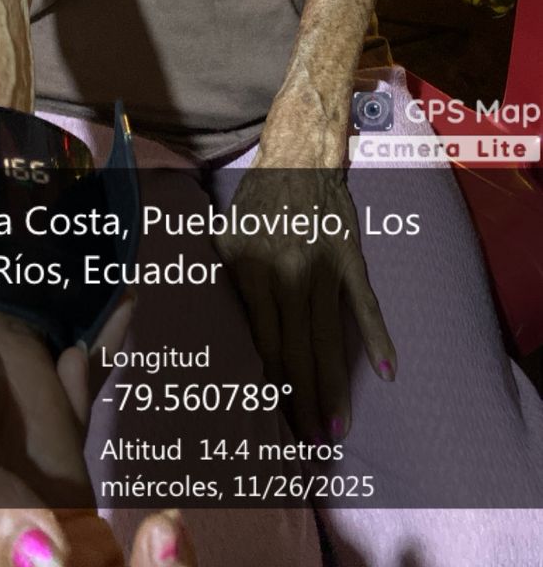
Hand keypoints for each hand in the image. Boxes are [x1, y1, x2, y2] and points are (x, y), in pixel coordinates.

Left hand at [214, 160, 396, 442]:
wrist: (298, 157)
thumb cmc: (254, 203)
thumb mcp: (223, 239)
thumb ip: (223, 284)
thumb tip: (212, 332)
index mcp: (249, 272)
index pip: (262, 343)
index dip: (271, 385)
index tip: (274, 421)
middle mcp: (285, 273)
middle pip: (296, 350)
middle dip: (303, 401)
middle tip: (309, 445)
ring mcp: (321, 266)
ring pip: (328, 337)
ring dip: (334, 386)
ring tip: (335, 429)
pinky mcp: (349, 257)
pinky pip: (364, 303)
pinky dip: (377, 337)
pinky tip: (388, 372)